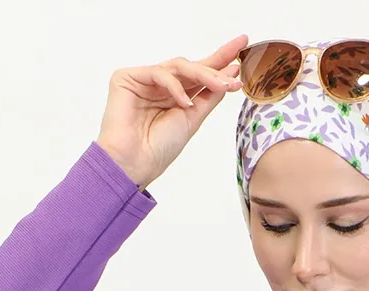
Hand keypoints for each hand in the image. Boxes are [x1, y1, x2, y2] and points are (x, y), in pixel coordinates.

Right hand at [95, 34, 248, 189]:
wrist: (134, 164)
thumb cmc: (159, 148)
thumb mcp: (193, 120)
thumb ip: (209, 97)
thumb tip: (230, 76)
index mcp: (175, 96)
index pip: (199, 75)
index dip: (220, 62)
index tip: (241, 49)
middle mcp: (160, 86)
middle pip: (190, 67)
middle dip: (216, 65)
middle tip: (236, 66)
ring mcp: (143, 80)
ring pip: (178, 66)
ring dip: (203, 75)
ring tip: (222, 86)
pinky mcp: (127, 78)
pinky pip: (158, 73)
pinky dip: (174, 87)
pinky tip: (184, 103)